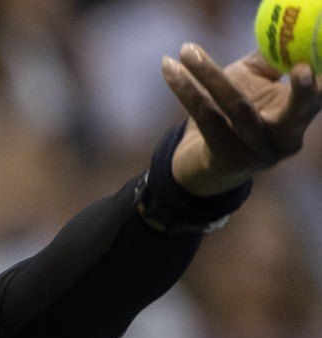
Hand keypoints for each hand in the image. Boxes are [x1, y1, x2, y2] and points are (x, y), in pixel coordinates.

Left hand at [163, 43, 321, 195]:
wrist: (201, 163)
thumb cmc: (232, 114)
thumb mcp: (253, 85)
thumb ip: (269, 62)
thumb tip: (278, 34)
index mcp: (298, 117)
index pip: (318, 96)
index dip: (318, 84)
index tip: (314, 65)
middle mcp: (286, 139)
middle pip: (301, 111)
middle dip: (304, 91)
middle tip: (301, 68)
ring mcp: (258, 152)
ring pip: (238, 105)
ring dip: (208, 73)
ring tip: (186, 51)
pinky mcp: (227, 158)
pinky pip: (207, 118)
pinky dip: (186, 90)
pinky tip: (170, 68)